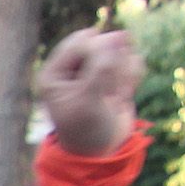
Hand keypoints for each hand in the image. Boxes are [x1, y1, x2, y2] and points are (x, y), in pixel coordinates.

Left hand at [34, 27, 143, 155]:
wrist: (103, 151)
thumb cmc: (88, 130)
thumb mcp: (90, 100)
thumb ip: (102, 67)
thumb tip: (119, 34)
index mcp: (53, 72)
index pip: (84, 42)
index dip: (100, 59)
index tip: (103, 86)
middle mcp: (70, 67)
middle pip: (104, 44)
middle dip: (113, 69)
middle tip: (108, 95)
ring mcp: (93, 67)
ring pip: (120, 50)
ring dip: (123, 75)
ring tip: (114, 98)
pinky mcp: (113, 72)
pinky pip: (131, 59)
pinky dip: (131, 77)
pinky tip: (122, 95)